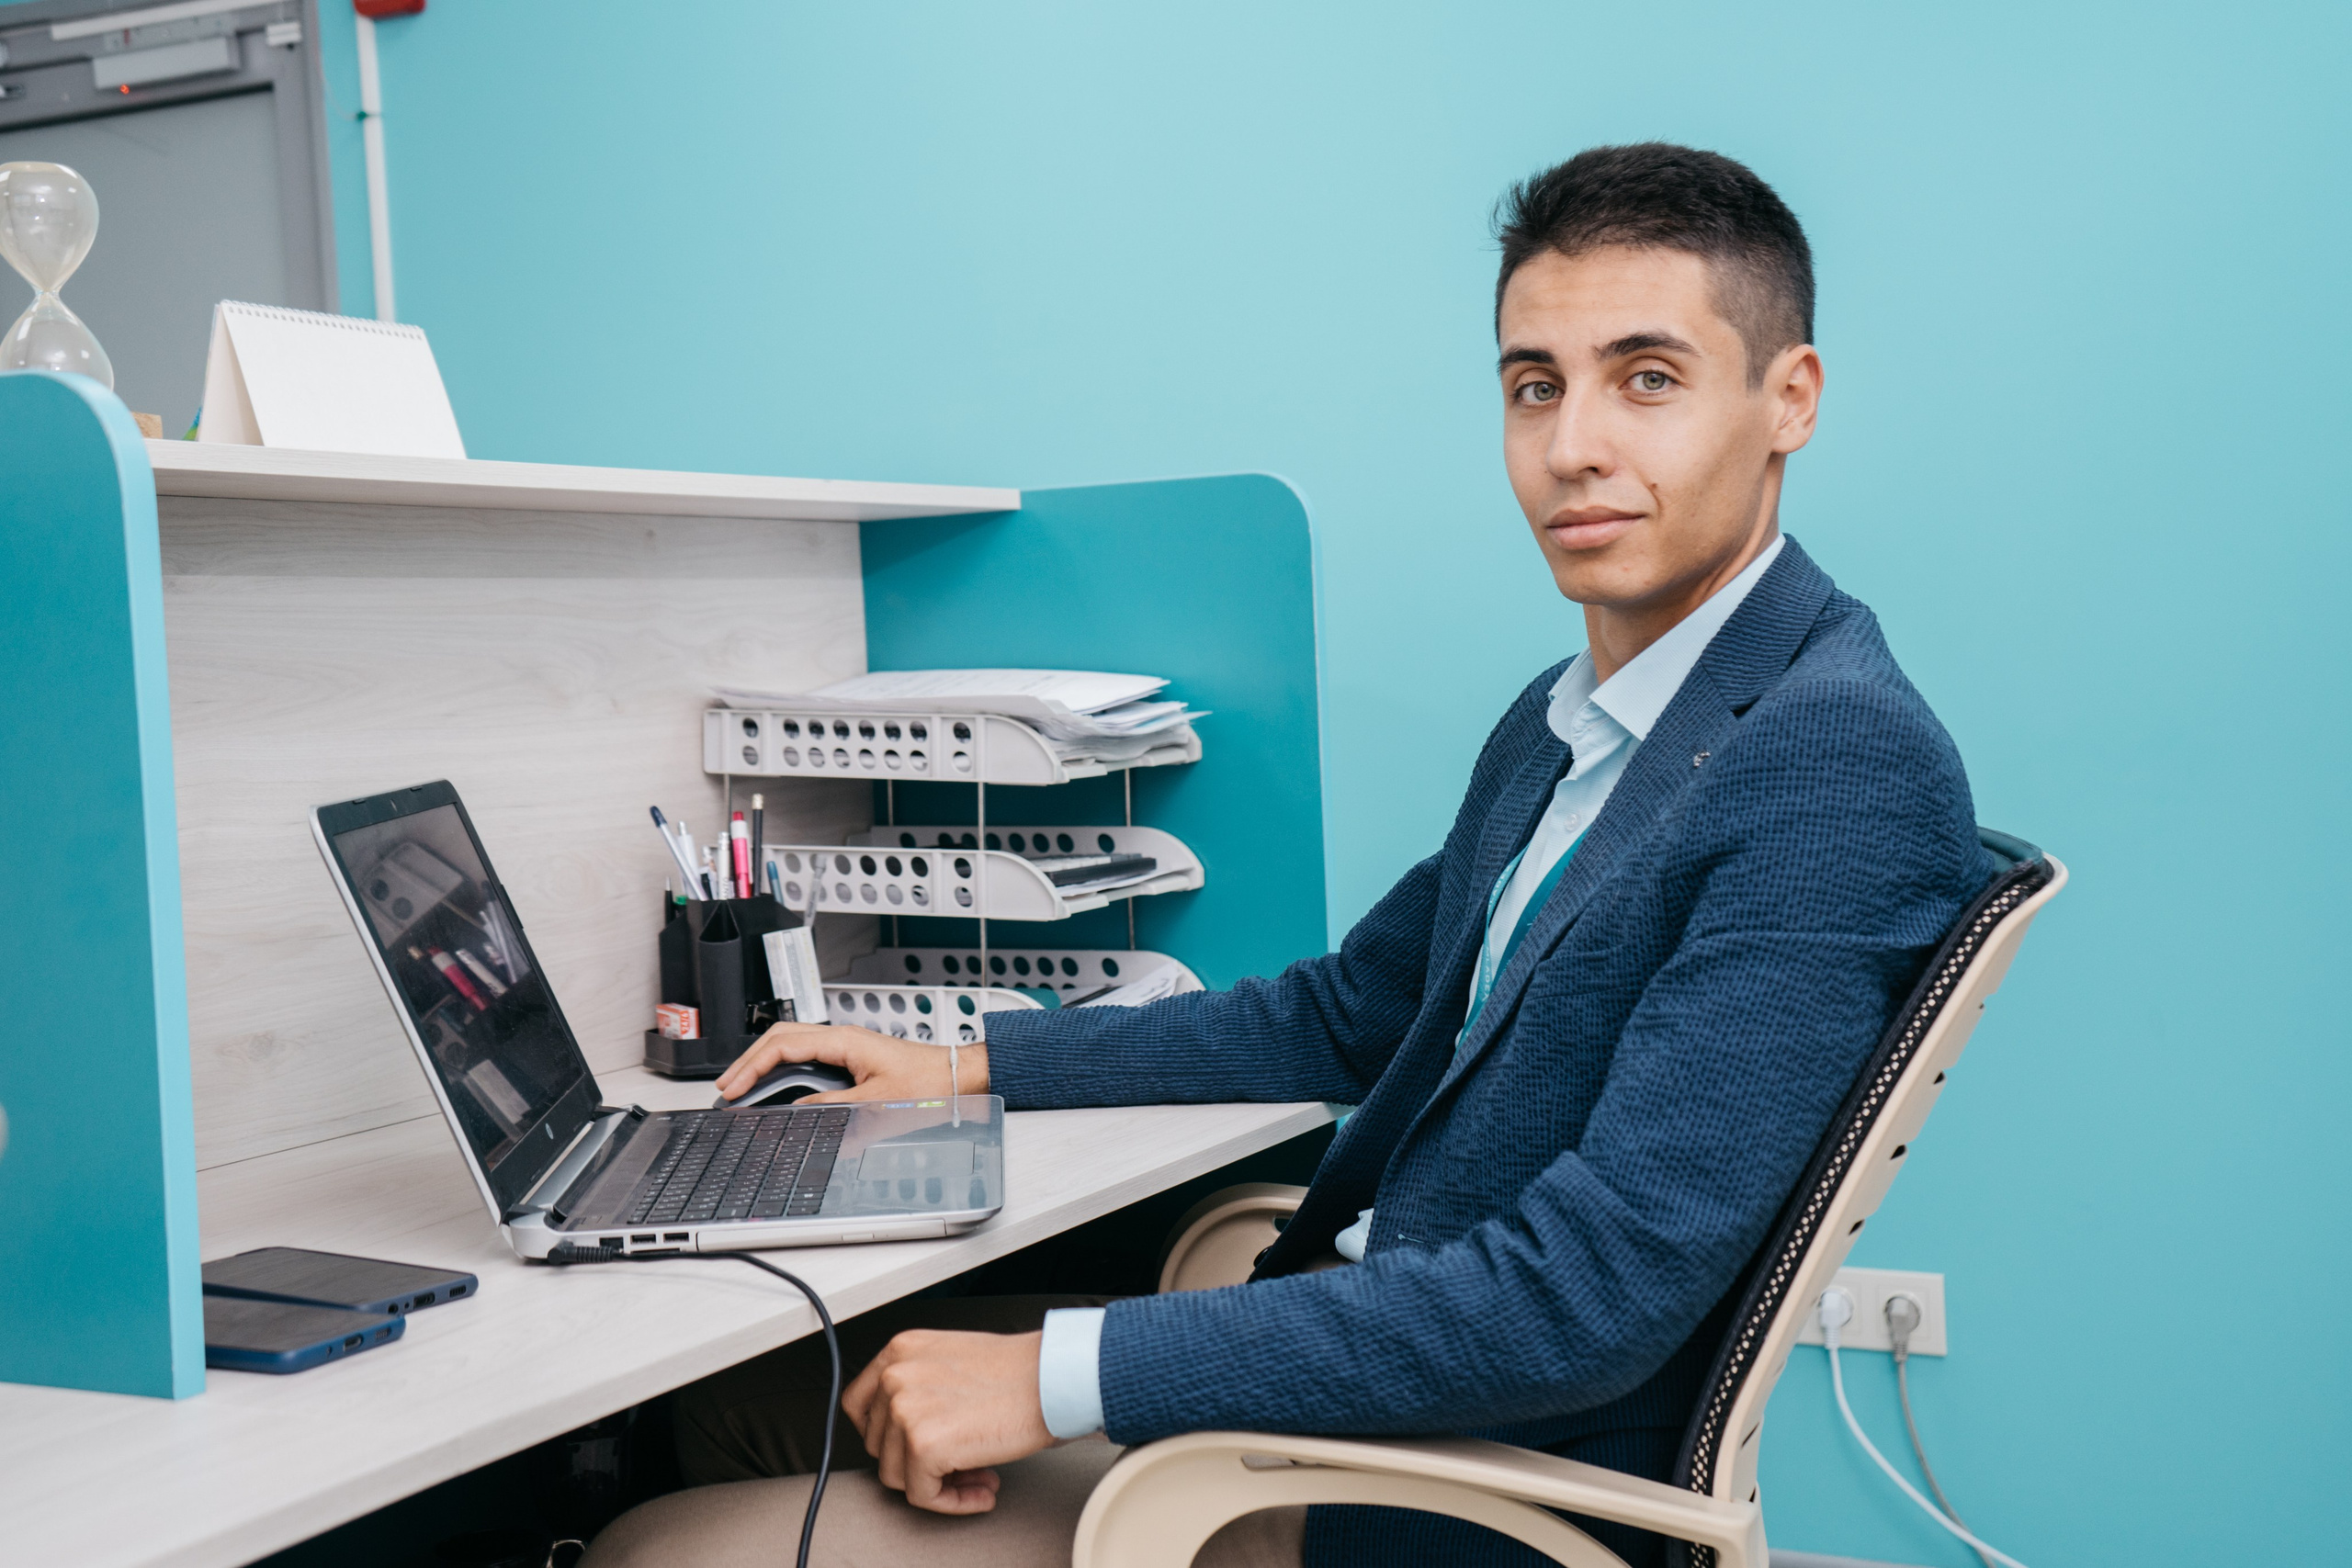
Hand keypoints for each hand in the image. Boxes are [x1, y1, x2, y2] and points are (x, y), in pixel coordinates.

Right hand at [714, 1022, 988, 1104]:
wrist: (955, 1076)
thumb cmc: (927, 1084)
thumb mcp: (875, 1104)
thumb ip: (832, 1108)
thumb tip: (796, 1114)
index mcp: (844, 1040)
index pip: (783, 1046)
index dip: (752, 1068)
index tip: (734, 1089)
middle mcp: (841, 1037)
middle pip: (780, 1039)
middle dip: (749, 1062)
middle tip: (726, 1088)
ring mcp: (845, 1045)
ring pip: (791, 1045)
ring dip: (764, 1064)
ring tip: (742, 1088)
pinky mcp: (850, 1057)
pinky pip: (807, 1056)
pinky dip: (783, 1069)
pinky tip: (775, 1087)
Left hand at [843, 1328, 1055, 1512]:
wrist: (1053, 1379)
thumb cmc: (1019, 1371)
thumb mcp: (951, 1359)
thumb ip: (919, 1386)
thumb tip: (905, 1434)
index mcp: (900, 1351)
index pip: (858, 1404)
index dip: (884, 1435)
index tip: (909, 1448)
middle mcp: (894, 1376)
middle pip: (877, 1445)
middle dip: (916, 1462)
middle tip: (961, 1462)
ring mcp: (904, 1409)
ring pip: (896, 1475)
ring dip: (937, 1483)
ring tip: (978, 1473)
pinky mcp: (922, 1444)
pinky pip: (922, 1495)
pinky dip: (952, 1501)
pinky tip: (983, 1488)